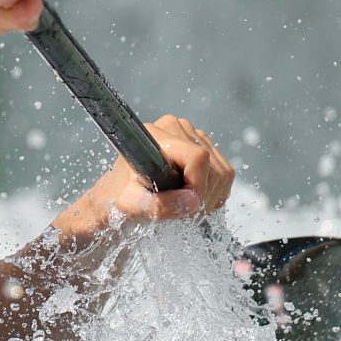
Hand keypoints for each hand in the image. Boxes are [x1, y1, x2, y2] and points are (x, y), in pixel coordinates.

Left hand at [56, 115, 234, 232]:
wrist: (116, 195)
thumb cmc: (118, 199)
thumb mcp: (132, 206)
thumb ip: (160, 206)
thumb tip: (193, 202)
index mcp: (154, 136)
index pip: (197, 157)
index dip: (198, 186)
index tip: (188, 208)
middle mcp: (175, 127)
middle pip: (212, 165)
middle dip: (203, 196)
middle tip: (184, 213)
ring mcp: (190, 134)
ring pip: (222, 170)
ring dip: (210, 196)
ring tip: (186, 207)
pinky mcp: (201, 144)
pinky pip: (223, 171)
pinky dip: (215, 192)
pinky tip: (193, 199)